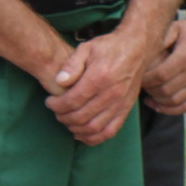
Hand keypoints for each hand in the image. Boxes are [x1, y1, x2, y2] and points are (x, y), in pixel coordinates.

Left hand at [45, 25, 156, 144]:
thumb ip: (71, 65)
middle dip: (63, 117)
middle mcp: (111, 94)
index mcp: (100, 77)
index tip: (50, 101)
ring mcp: (120, 104)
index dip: (56, 105)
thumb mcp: (87, 48)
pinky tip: (81, 133)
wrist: (136, 48)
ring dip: (75, 128)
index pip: (72, 101)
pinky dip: (93, 138)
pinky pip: (109, 132)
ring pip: (93, 128)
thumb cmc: (109, 47)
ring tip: (67, 119)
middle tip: (56, 110)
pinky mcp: (126, 110)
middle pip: (80, 117)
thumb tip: (59, 81)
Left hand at [143, 15, 185, 114]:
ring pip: (174, 101)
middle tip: (141, 85)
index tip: (138, 77)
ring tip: (148, 93)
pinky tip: (157, 105)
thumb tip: (147, 54)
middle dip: (149, 90)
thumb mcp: (176, 27)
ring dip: (157, 100)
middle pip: (165, 90)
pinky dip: (170, 110)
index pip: (160, 75)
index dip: (146, 80)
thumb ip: (162, 39)